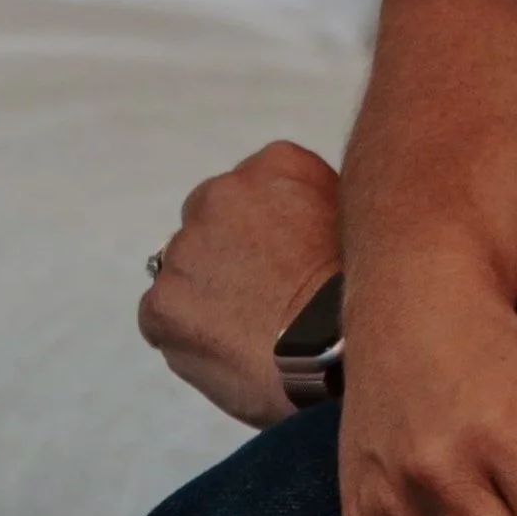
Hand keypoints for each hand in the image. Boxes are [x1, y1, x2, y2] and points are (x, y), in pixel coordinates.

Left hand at [138, 139, 340, 428]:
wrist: (334, 351)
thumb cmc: (356, 293)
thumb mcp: (352, 217)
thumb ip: (314, 201)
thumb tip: (297, 216)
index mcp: (275, 164)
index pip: (254, 186)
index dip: (268, 226)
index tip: (286, 255)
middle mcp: (221, 192)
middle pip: (210, 217)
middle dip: (227, 250)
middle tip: (260, 291)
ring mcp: (184, 248)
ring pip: (185, 268)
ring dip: (206, 290)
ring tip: (247, 327)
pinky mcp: (161, 303)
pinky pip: (161, 315)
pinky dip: (184, 331)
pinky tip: (225, 347)